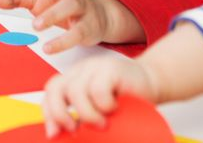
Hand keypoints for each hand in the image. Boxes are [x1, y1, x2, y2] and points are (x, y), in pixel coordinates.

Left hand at [42, 54, 158, 135]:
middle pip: (56, 88)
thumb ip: (81, 117)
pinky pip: (97, 90)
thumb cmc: (126, 99)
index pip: (51, 91)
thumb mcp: (98, 109)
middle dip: (60, 114)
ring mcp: (97, 66)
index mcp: (76, 78)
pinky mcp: (111, 68)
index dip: (49, 113)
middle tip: (74, 128)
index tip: (55, 133)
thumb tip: (61, 135)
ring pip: (76, 91)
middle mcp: (83, 70)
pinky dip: (103, 105)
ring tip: (102, 122)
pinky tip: (113, 108)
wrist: (152, 81)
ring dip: (87, 114)